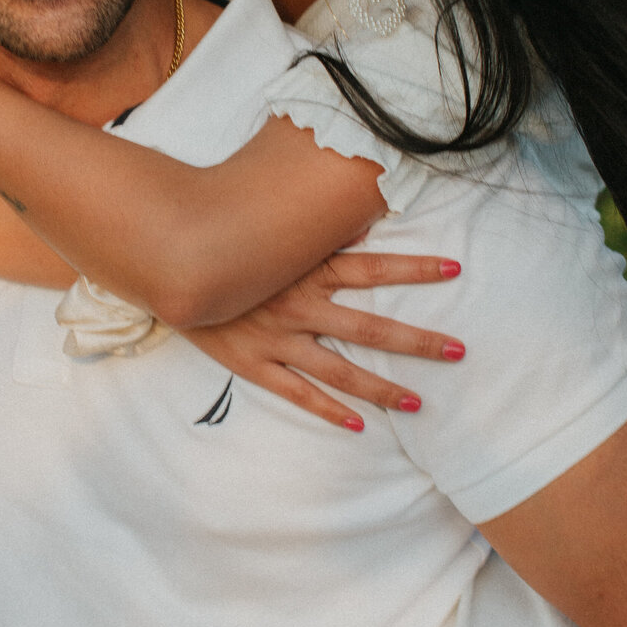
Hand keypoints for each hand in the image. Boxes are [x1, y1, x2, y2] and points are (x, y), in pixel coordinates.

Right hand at [185, 250, 464, 429]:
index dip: (415, 269)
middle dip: (417, 342)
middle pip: (371, 330)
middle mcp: (300, 306)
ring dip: (383, 388)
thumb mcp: (269, 226)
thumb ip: (311, 222)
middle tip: (458, 351)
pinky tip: (359, 424)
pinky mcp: (255, 364)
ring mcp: (278, 340)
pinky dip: (329, 410)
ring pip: (341, 371)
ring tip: (418, 403)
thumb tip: (355, 202)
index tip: (454, 269)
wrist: (168, 268)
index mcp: (306, 270)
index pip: (372, 269)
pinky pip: (298, 393)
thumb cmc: (222, 240)